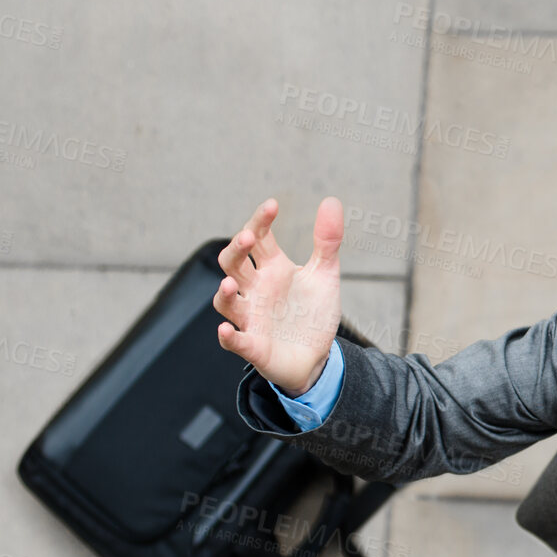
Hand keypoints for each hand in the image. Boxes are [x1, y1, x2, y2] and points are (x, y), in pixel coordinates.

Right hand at [213, 197, 344, 395]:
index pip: (258, 238)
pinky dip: (229, 337)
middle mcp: (255, 289)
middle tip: (248, 237)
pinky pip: (235, 341)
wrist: (317, 357)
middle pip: (233, 264)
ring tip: (229, 283)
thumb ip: (327, 241)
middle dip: (236, 250)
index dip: (260, 221)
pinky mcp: (254, 346)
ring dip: (224, 292)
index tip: (272, 205)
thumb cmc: (312, 313)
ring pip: (226, 301)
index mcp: (272, 268)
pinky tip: (226, 330)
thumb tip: (331, 200)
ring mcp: (251, 318)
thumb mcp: (325, 274)